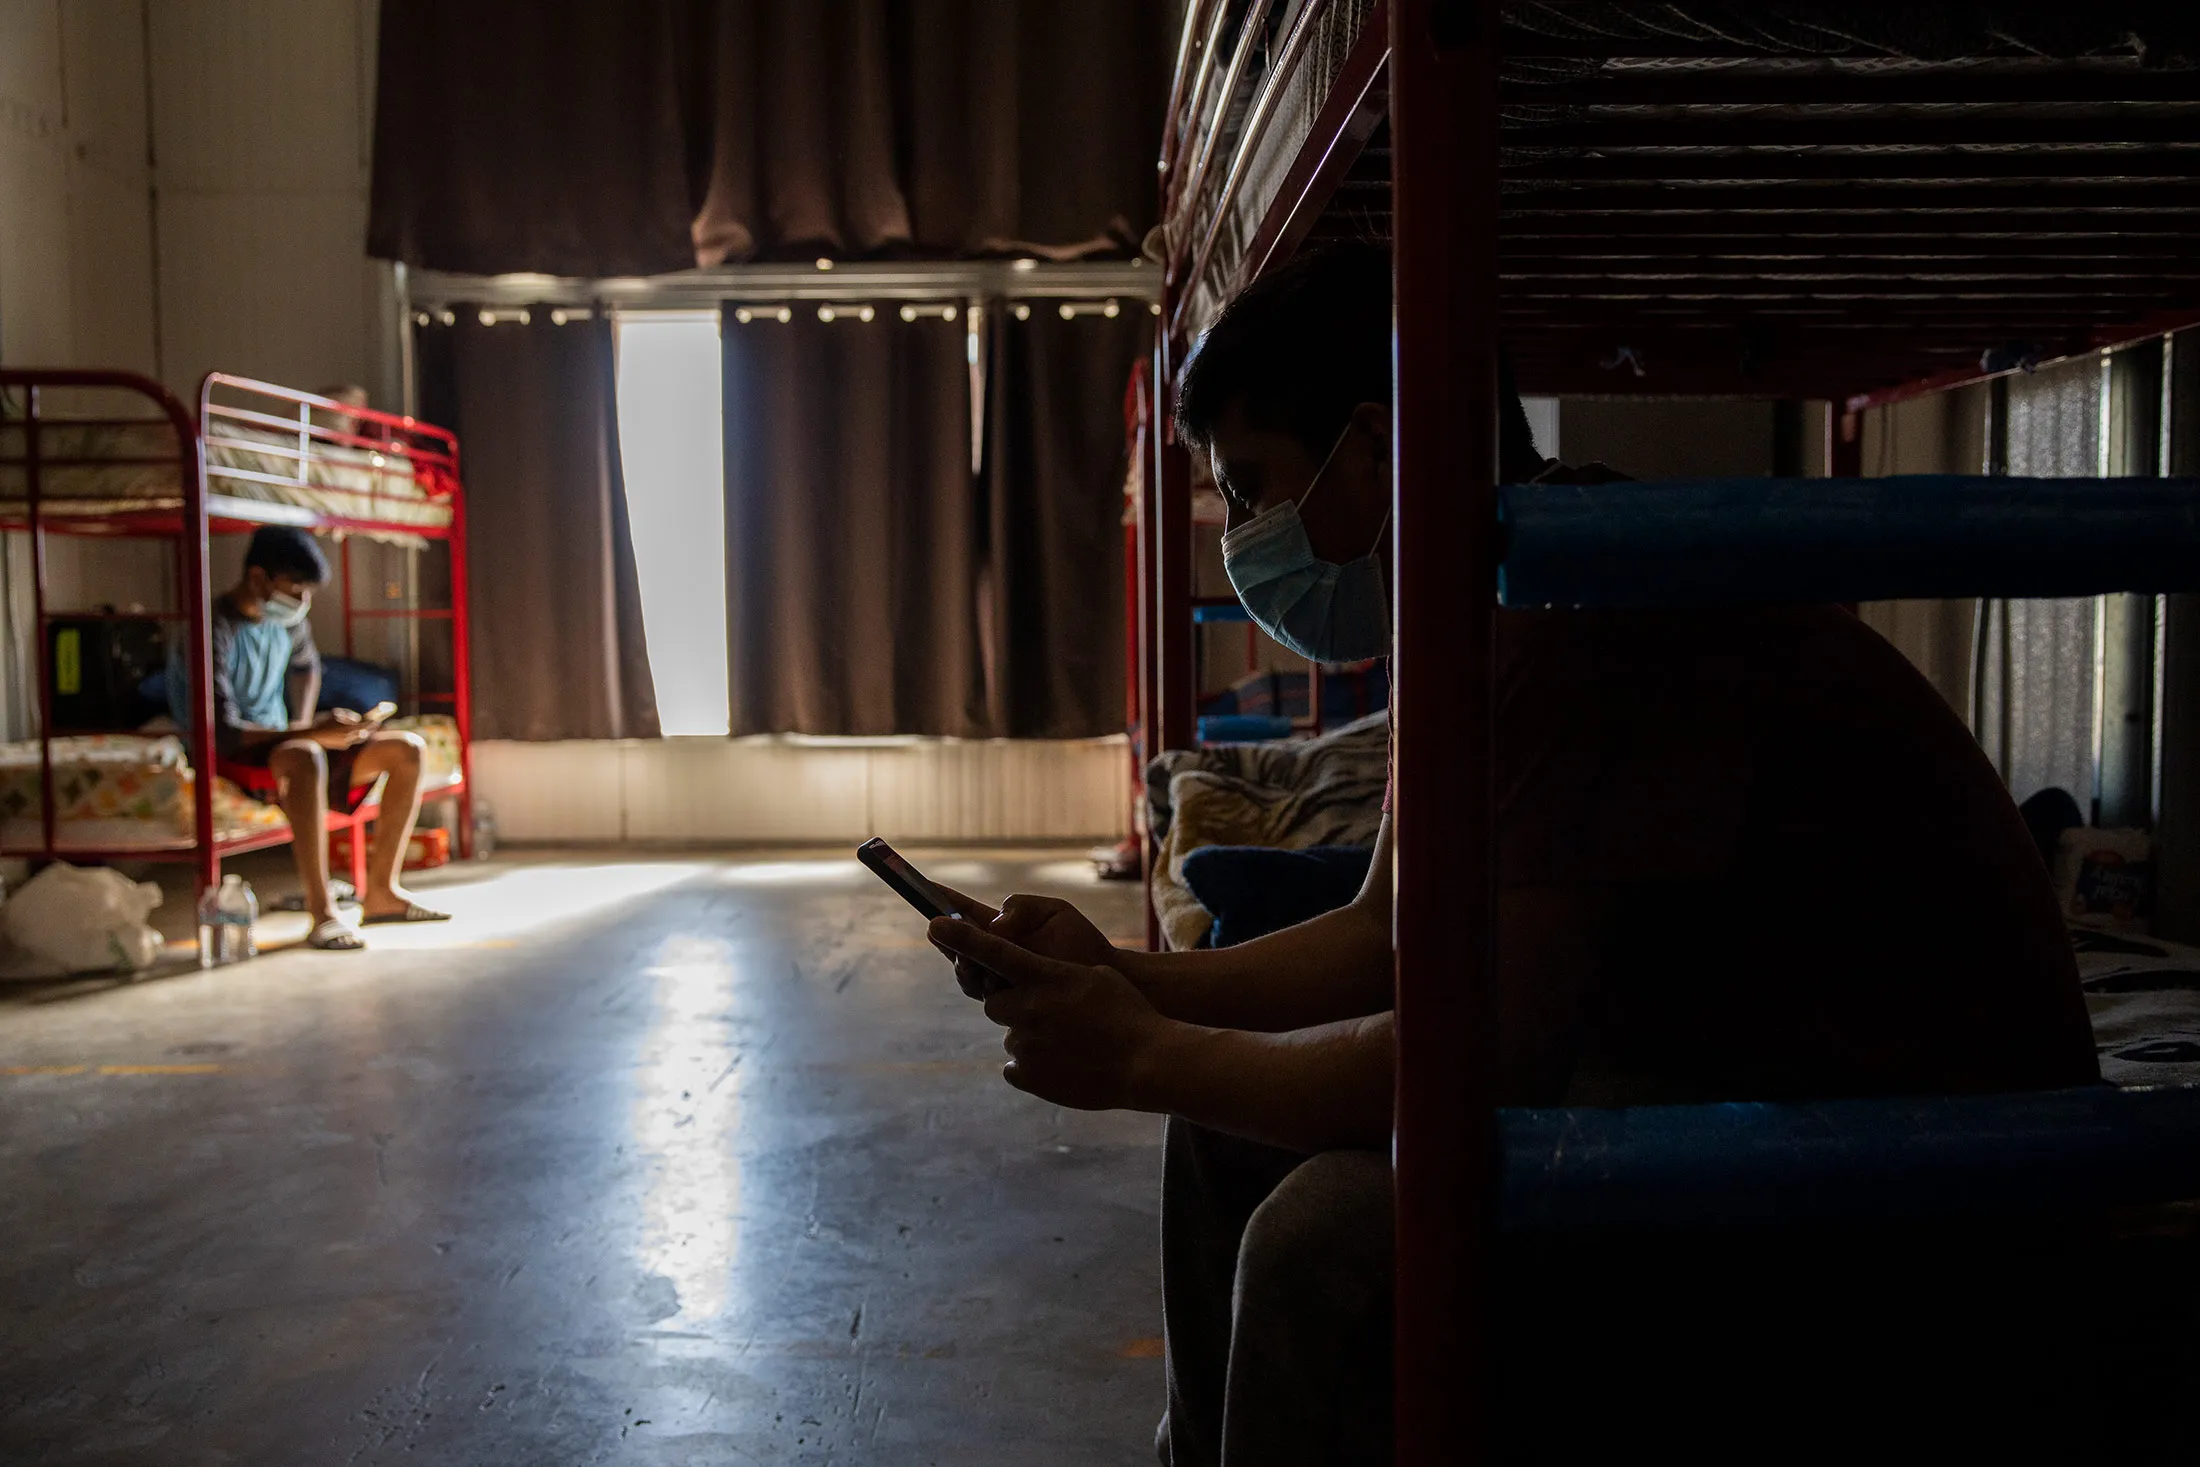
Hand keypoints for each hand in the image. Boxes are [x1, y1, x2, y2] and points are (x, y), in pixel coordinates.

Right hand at [309, 711, 370, 748]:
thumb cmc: (322, 722)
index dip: (372, 723)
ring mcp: (346, 743)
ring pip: (359, 737)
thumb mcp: (335, 714)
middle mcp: (349, 738)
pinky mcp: (342, 746)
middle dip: (370, 728)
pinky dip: (353, 735)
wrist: (311, 738)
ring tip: (368, 727)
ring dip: (363, 732)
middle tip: (376, 724)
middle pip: (364, 733)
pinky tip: (352, 731)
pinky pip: (351, 739)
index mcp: (348, 729)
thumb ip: (348, 715)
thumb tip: (358, 718)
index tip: (377, 720)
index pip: (365, 726)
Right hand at [927, 886, 1116, 999]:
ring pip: (964, 973)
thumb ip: (1022, 909)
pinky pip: (983, 996)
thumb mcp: (1054, 911)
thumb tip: (994, 927)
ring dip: (965, 964)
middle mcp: (994, 954)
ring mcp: (998, 980)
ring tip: (976, 957)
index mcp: (1001, 927)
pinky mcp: (1008, 1005)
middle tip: (943, 929)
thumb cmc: (1081, 943)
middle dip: (949, 939)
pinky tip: (993, 979)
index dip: (941, 901)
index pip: (963, 913)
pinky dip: (983, 985)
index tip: (922, 888)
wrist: (1104, 980)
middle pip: (955, 946)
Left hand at [928, 917, 1169, 1111]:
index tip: (933, 924)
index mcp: (1043, 975)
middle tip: (1049, 1014)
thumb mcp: (1094, 976)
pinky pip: (1016, 1067)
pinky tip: (1065, 1065)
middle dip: (1014, 1005)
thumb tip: (1032, 984)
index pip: (991, 950)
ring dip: (1032, 1036)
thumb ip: (1055, 975)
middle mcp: (1026, 1006)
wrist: (1145, 1063)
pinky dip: (1035, 1066)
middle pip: (995, 1001)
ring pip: (1011, 1034)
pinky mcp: (1024, 1075)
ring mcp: (1023, 1043)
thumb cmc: (1127, 1012)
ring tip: (1071, 1043)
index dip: (960, 937)